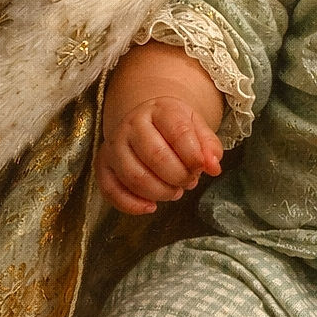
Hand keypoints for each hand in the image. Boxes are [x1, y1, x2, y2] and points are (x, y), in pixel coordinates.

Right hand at [96, 96, 222, 214]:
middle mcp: (133, 124)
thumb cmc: (175, 126)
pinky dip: (131, 204)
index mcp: (161, 110)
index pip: (178, 132)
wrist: (147, 120)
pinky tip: (151, 207)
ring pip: (134, 176)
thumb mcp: (197, 127)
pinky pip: (111, 190)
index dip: (193, 155)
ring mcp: (114, 144)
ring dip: (160, 192)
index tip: (203, 167)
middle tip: (190, 181)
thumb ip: (209, 146)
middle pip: (156, 156)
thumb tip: (213, 167)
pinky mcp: (102, 164)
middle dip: (178, 176)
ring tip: (176, 191)